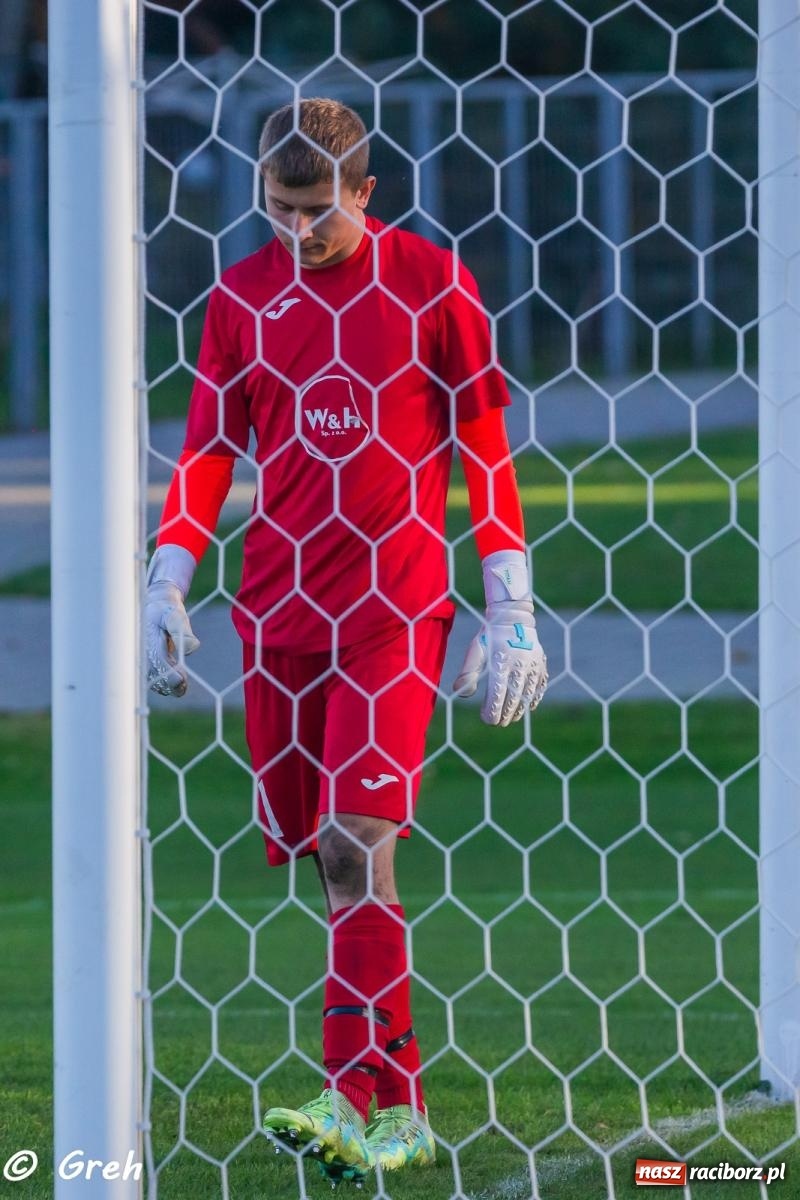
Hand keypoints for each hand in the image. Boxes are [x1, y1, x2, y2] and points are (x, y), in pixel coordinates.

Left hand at [454, 600, 547, 725]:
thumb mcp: (475, 651)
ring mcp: (533, 665)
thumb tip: (460, 694)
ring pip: (528, 695)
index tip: (487, 719)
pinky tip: (527, 707)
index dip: (492, 710)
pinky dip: (534, 699)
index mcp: (501, 661)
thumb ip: (468, 673)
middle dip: (505, 714)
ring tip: (509, 718)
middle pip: (513, 698)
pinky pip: (540, 686)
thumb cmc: (489, 636)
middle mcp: (519, 664)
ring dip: (519, 710)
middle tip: (497, 723)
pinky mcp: (541, 664)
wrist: (512, 617)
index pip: (497, 694)